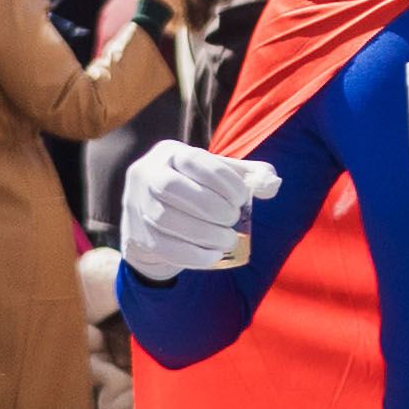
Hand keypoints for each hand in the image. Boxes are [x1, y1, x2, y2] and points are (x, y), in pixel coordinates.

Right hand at [118, 142, 280, 281]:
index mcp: (169, 153)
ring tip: (228, 240)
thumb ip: (249, 177)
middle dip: (209, 205)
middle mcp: (145, 174)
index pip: (194, 160)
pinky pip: (162, 246)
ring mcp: (135, 205)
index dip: (223, 180)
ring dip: (203, 233)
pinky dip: (192, 254)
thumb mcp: (220, 179)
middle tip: (233, 218)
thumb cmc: (196, 194)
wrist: (157, 225)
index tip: (243, 198)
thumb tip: (273, 183)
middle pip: (170, 187)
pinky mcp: (136, 235)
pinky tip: (214, 255)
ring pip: (164, 218)